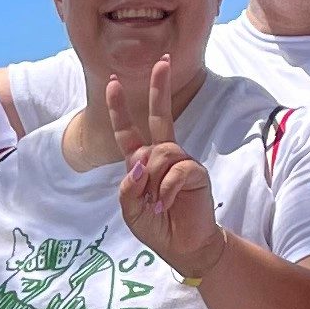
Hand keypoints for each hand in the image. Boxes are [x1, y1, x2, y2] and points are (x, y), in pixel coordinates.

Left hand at [106, 59, 222, 279]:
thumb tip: (139, 164)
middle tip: (160, 62)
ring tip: (154, 203)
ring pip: (161, 153)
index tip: (112, 83)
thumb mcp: (130, 210)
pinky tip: (165, 205)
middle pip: (160, 116)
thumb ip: (128, 188)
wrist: (184, 246)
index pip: (128, 131)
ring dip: (153, 179)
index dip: (119, 109)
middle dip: (159, 88)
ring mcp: (181, 162)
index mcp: (142, 162)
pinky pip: (177, 171)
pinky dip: (166, 190)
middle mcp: (163, 156)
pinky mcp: (196, 173)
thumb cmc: (157, 226)